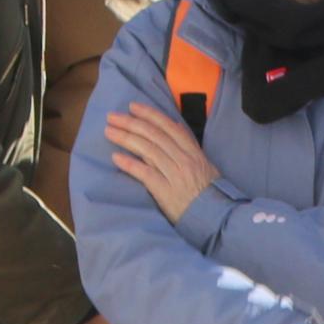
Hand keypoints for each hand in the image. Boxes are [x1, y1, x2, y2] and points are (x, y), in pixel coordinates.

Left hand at [103, 99, 217, 219]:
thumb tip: (173, 126)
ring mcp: (174, 175)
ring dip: (125, 138)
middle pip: (153, 135)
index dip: (149, 114)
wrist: (215, 217)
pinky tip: (116, 157)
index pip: (168, 127)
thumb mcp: (204, 164)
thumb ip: (188, 146)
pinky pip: (145, 173)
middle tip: (112, 117)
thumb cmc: (209, 193)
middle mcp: (183, 159)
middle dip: (131, 123)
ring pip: (147, 150)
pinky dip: (130, 164)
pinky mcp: (165, 192)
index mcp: (192, 152)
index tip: (132, 107)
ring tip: (109, 132)